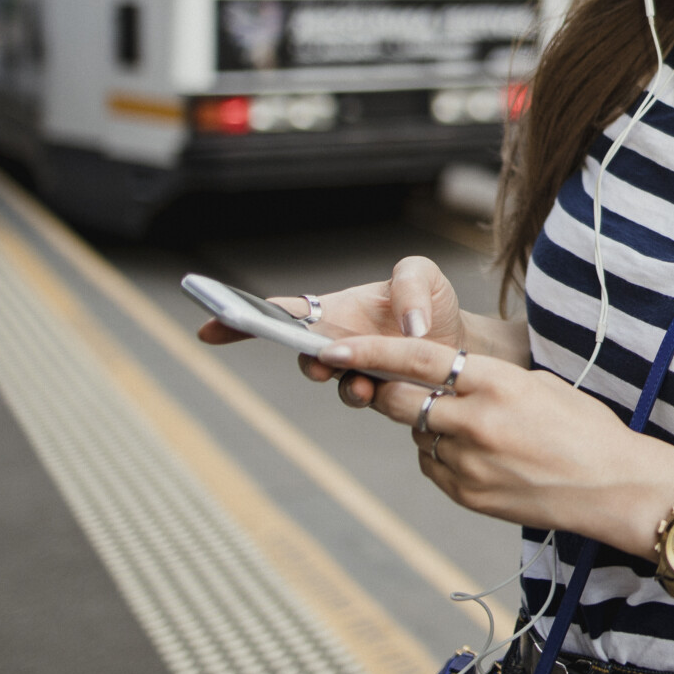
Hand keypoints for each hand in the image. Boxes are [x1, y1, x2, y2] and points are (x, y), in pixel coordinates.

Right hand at [196, 255, 466, 407]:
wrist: (464, 344)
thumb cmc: (433, 304)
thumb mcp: (423, 275)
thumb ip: (411, 286)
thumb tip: (408, 326)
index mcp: (335, 310)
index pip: (281, 312)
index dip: (243, 318)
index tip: (210, 325)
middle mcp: (338, 342)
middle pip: (301, 351)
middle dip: (303, 357)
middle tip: (316, 358)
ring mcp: (357, 370)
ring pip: (333, 380)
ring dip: (340, 382)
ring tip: (360, 382)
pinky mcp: (381, 393)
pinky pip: (365, 398)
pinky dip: (371, 396)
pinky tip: (384, 389)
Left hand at [316, 331, 673, 549]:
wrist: (613, 486)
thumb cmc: (585, 428)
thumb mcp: (538, 384)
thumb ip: (484, 380)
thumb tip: (441, 381)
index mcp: (497, 383)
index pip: (418, 358)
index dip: (372, 350)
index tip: (337, 347)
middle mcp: (476, 422)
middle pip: (400, 400)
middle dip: (388, 389)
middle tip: (391, 383)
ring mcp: (468, 463)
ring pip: (418, 434)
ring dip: (429, 424)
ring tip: (475, 427)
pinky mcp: (467, 494)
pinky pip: (433, 465)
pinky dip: (444, 454)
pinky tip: (481, 455)